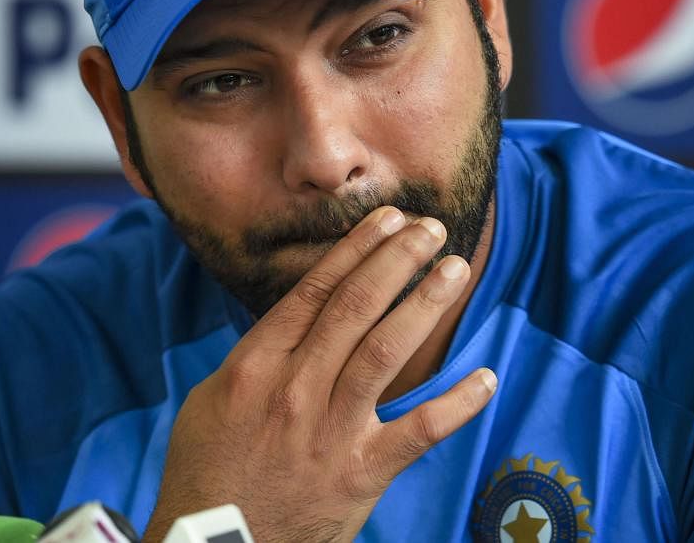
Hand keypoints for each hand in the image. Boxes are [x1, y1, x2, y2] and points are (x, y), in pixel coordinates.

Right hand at [142, 207, 497, 542]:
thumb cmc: (209, 470)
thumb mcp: (213, 398)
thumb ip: (259, 354)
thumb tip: (299, 314)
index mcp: (256, 365)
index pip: (315, 291)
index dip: (355, 249)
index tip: (385, 219)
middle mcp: (296, 389)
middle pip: (355, 308)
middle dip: (397, 260)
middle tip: (431, 228)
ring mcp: (331, 431)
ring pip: (386, 352)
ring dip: (425, 305)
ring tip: (455, 269)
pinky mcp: (361, 474)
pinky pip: (418, 432)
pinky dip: (456, 404)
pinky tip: (485, 377)